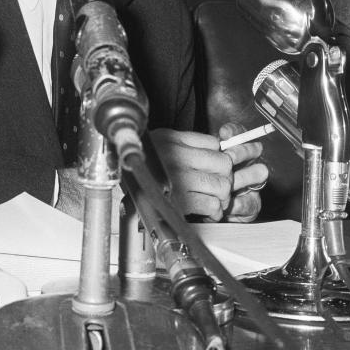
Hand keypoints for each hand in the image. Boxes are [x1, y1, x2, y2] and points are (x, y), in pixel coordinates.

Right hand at [149, 124, 267, 221]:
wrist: (122, 176)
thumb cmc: (145, 160)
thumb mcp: (165, 139)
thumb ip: (192, 140)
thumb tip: (220, 144)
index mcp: (176, 140)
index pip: (216, 145)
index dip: (223, 155)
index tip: (222, 164)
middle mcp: (179, 159)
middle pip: (224, 164)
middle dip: (226, 175)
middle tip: (219, 182)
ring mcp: (179, 180)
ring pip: (221, 185)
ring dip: (223, 194)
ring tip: (215, 196)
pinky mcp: (178, 202)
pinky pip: (211, 205)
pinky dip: (215, 210)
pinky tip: (208, 209)